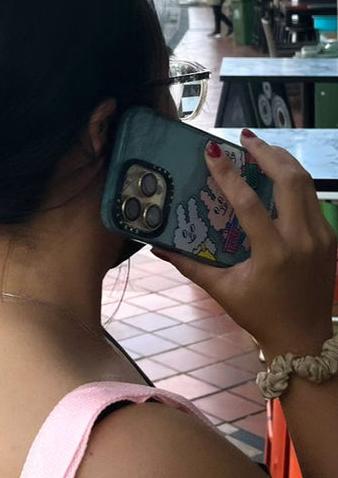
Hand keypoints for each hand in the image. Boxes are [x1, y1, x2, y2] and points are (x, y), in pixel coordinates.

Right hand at [154, 130, 335, 358]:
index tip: (214, 151)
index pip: (249, 203)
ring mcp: (321, 238)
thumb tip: (157, 248)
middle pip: (289, 180)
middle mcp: (301, 241)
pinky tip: (280, 173)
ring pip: (306, 183)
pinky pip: (313, 199)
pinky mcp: (330, 238)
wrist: (305, 339)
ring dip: (283, 161)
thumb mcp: (223, 292)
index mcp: (273, 255)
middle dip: (266, 153)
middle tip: (244, 138)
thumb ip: (191, 266)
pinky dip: (296, 181)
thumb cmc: (260, 315)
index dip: (229, 174)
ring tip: (262, 147)